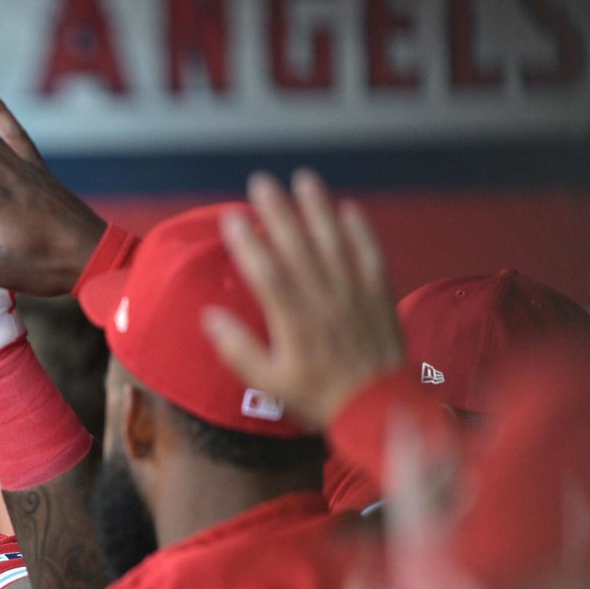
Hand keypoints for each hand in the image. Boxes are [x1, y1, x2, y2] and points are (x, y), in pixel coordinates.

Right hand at [202, 169, 403, 429]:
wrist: (379, 409)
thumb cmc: (319, 397)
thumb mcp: (269, 383)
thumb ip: (238, 350)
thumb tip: (209, 317)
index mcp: (295, 323)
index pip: (267, 274)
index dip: (248, 243)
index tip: (232, 218)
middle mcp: (325, 302)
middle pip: (298, 248)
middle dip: (278, 212)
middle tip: (261, 182)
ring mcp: (355, 295)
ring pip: (334, 243)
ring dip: (317, 209)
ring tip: (304, 179)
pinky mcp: (380, 295)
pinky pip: (370, 255)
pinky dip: (360, 230)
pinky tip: (348, 209)